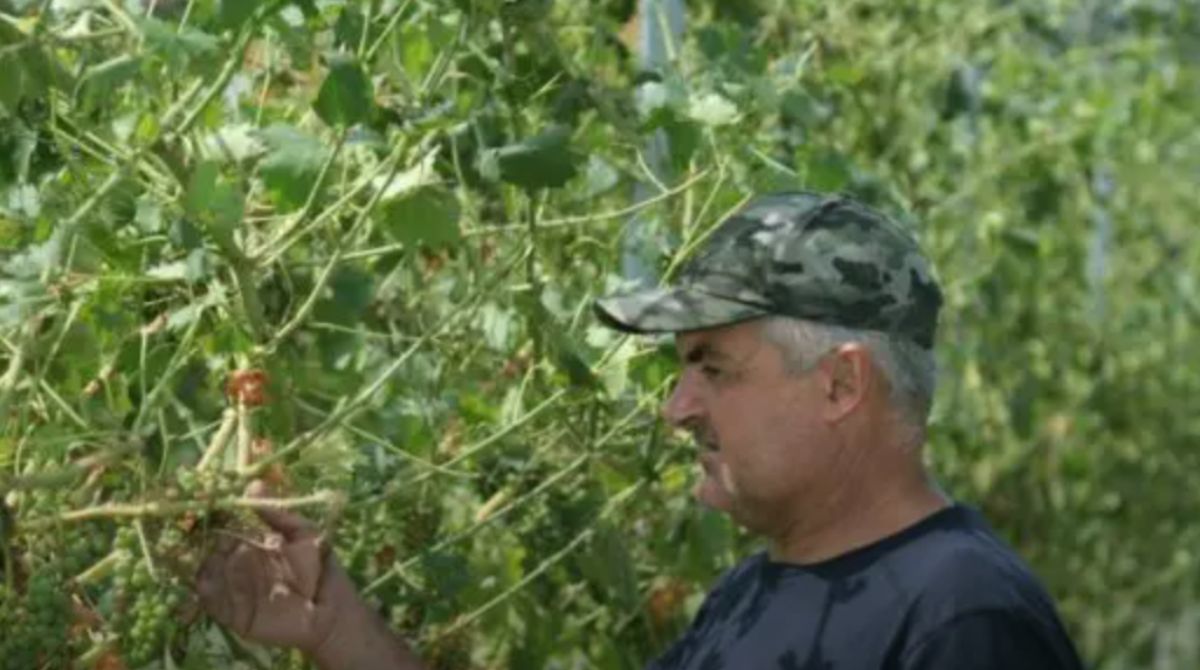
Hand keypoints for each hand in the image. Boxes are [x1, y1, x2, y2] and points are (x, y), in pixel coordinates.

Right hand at [195, 484, 359, 655]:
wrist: (332, 612)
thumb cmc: (320, 568)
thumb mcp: (304, 534)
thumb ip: (277, 514)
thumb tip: (253, 484)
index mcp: (253, 544)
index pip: (226, 530)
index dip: (215, 520)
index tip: (205, 508)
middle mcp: (239, 566)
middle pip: (212, 552)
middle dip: (207, 543)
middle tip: (207, 535)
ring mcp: (234, 591)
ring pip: (208, 576)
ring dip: (205, 566)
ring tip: (210, 557)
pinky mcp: (234, 616)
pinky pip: (213, 604)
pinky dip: (207, 593)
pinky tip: (207, 582)